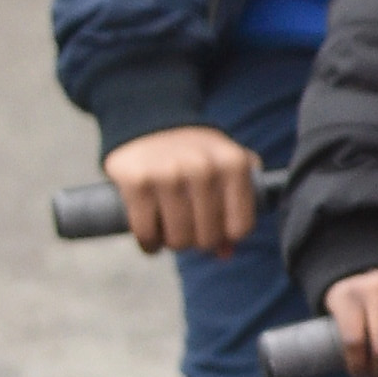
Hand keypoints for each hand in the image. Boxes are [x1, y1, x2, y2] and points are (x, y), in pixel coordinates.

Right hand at [104, 123, 265, 258]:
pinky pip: (146, 233)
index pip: (240, 227)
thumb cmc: (196, 153)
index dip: (227, 236)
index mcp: (234, 165)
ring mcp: (169, 175)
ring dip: (173, 244)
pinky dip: (148, 244)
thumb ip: (237, 205)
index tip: (216, 231)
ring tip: (170, 232)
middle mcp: (204, 169)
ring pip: (177, 240)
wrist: (150, 122)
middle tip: (188, 231)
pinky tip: (150, 238)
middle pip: (207, 238)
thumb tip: (225, 254)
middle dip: (197, 242)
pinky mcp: (138, 183)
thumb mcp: (226, 167)